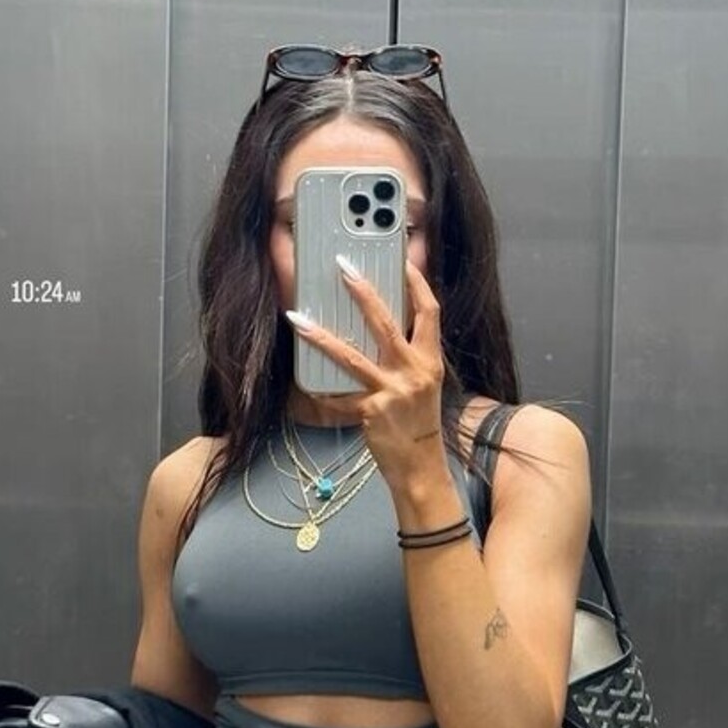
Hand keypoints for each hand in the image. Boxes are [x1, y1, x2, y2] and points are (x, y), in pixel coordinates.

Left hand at [289, 259, 446, 491]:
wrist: (421, 466)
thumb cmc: (419, 423)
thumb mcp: (424, 384)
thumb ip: (409, 356)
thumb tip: (382, 325)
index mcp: (431, 361)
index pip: (429, 312)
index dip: (417, 284)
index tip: (402, 262)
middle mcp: (414, 372)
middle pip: (387, 323)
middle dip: (364, 292)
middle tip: (343, 268)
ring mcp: (392, 392)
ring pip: (351, 356)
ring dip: (321, 336)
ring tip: (297, 318)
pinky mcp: (371, 412)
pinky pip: (338, 397)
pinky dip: (320, 391)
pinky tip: (303, 383)